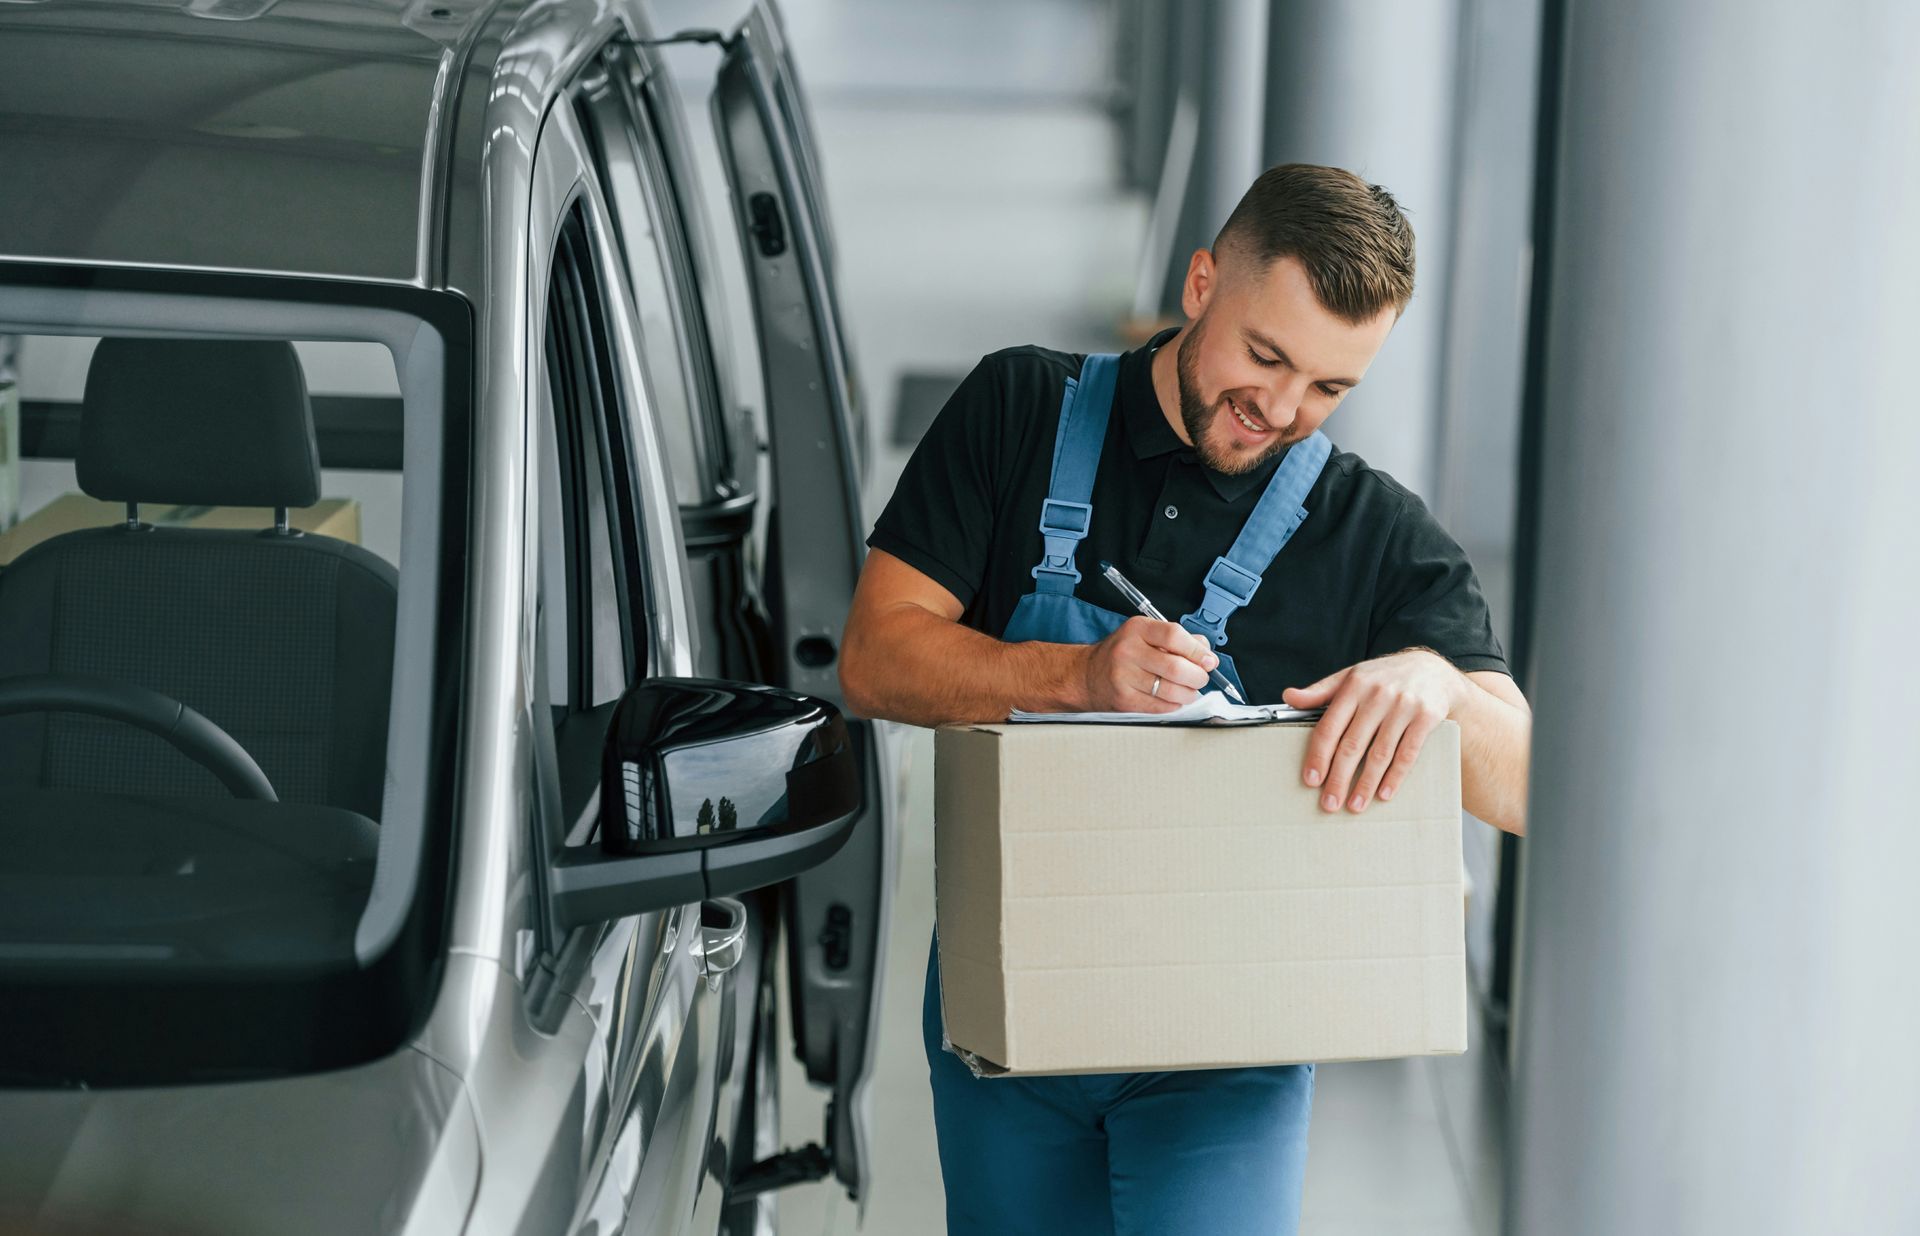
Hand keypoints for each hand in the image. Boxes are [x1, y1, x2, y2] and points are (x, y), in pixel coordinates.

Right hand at [1080, 616, 1217, 712]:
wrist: (1087, 676)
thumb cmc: (1123, 654)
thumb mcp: (1146, 635)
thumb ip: (1179, 640)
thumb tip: (1207, 654)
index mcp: (1137, 629)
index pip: (1174, 635)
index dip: (1197, 651)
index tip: (1209, 660)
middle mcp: (1128, 651)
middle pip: (1176, 667)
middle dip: (1198, 676)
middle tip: (1201, 678)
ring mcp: (1124, 678)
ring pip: (1171, 691)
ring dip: (1189, 694)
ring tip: (1188, 690)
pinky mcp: (1124, 701)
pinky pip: (1161, 707)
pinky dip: (1174, 705)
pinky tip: (1172, 699)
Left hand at [1282, 649, 1466, 813]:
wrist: (1432, 669)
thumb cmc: (1383, 678)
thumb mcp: (1351, 677)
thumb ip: (1320, 691)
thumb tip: (1288, 697)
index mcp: (1353, 686)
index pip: (1330, 726)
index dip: (1318, 756)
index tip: (1311, 780)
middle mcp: (1377, 695)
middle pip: (1352, 744)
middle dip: (1339, 778)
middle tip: (1329, 804)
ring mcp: (1403, 706)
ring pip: (1380, 753)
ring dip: (1366, 783)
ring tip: (1355, 805)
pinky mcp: (1426, 717)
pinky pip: (1407, 753)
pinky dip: (1395, 776)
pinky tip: (1384, 794)